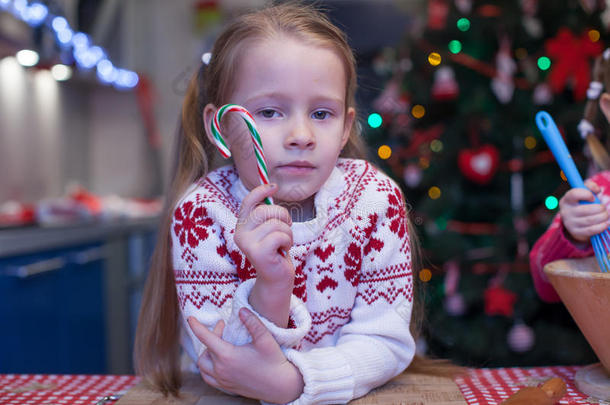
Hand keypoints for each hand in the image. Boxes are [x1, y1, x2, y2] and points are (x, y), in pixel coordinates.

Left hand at [188, 309, 303, 403]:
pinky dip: (208, 367)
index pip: (206, 338)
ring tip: (219, 344)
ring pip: (202, 365)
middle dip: (212, 336)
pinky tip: (219, 360)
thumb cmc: (273, 361)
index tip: (190, 318)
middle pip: (205, 350)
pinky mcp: (227, 387)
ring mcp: (223, 380)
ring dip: (207, 352)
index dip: (196, 326)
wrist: (280, 386)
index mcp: (228, 356)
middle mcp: (221, 370)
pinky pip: (208, 377)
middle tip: (223, 328)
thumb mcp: (265, 338)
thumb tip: (241, 310)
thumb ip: (252, 322)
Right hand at [235, 183, 294, 325]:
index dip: (260, 191)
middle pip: (265, 210)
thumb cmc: (276, 250)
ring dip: (287, 231)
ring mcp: (247, 244)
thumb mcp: (270, 229)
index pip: (248, 202)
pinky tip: (284, 250)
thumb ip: (268, 213)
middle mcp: (240, 234)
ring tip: (284, 242)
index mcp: (242, 226)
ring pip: (275, 223)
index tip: (274, 187)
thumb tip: (271, 187)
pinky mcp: (258, 253)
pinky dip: (288, 241)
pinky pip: (280, 235)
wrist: (276, 278)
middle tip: (286, 227)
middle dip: (282, 216)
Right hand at [559, 179, 609, 242]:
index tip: (593, 197)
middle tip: (603, 208)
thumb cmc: (582, 203)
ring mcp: (569, 223)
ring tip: (606, 215)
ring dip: (603, 217)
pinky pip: (591, 230)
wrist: (575, 221)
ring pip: (590, 220)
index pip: (574, 194)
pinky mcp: (576, 232)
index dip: (586, 194)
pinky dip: (601, 226)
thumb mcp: (584, 193)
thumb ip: (590, 187)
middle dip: (600, 208)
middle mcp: (565, 211)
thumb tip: (597, 190)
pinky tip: (606, 223)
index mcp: (566, 200)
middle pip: (585, 210)